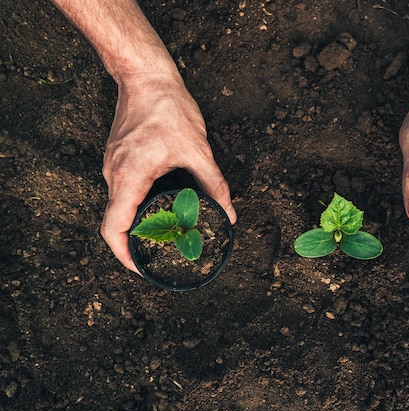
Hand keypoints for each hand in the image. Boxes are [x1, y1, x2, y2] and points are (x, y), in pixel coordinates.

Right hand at [100, 73, 236, 272]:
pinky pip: (123, 191)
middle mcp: (114, 174)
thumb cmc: (166, 107)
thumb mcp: (198, 149)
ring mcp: (112, 166)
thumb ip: (214, 183)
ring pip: (119, 206)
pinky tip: (160, 205)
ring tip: (165, 233)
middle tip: (161, 254)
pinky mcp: (118, 158)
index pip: (113, 228)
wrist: (145, 76)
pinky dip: (138, 204)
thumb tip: (228, 211)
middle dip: (136, 243)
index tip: (142, 267)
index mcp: (129, 176)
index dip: (125, 255)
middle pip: (116, 222)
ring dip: (138, 223)